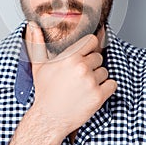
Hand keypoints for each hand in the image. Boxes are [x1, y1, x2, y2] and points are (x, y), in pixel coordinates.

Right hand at [27, 21, 116, 138]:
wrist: (49, 118)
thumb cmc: (44, 91)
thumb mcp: (39, 65)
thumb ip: (38, 43)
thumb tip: (33, 26)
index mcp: (69, 57)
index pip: (92, 41)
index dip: (89, 48)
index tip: (85, 55)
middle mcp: (82, 67)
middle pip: (99, 57)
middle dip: (92, 65)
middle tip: (80, 75)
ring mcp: (91, 82)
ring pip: (105, 71)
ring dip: (98, 78)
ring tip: (84, 86)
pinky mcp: (99, 96)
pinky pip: (112, 84)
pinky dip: (106, 88)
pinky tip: (93, 92)